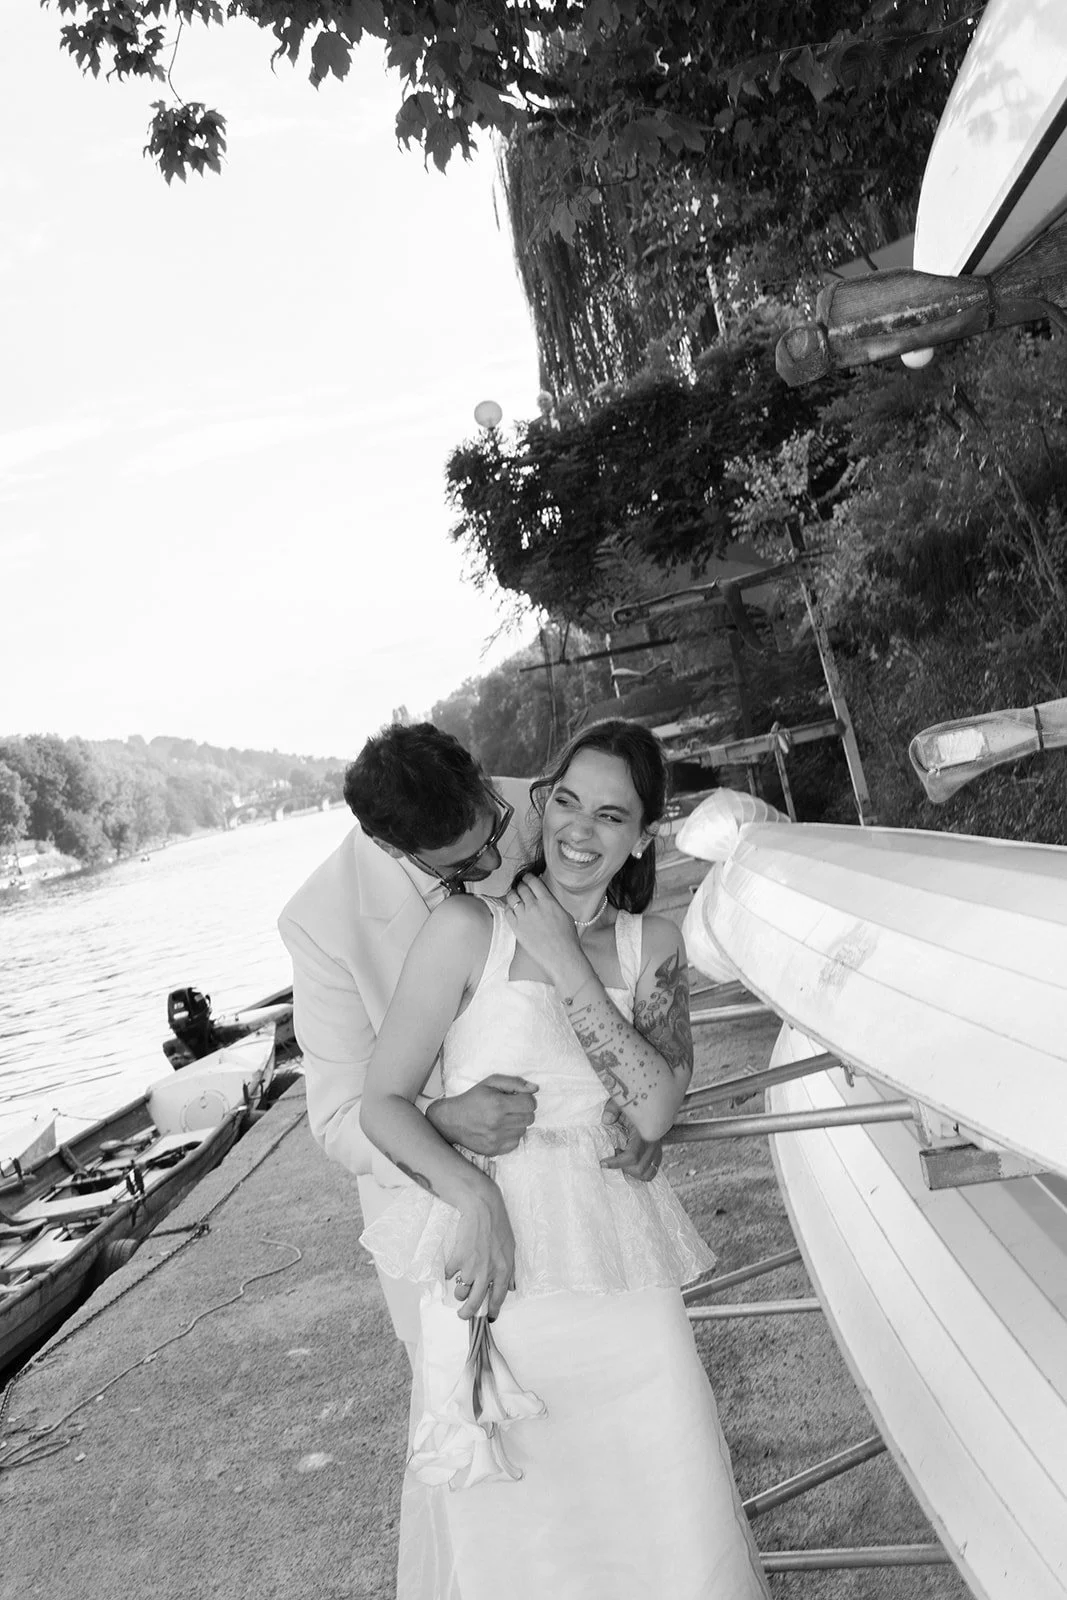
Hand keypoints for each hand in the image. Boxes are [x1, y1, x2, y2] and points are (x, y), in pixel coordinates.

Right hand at [426, 1074, 537, 1154]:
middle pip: (529, 1118)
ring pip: (523, 1130)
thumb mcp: (490, 1083)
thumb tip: (535, 1088)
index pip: (530, 1104)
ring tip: (503, 1118)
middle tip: (510, 1108)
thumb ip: (514, 1083)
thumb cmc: (472, 1099)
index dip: (526, 1099)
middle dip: (523, 1111)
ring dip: (517, 1123)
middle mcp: (498, 1123)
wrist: (451, 1121)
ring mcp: (496, 1139)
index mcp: (498, 1104)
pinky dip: (511, 1136)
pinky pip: (515, 1143)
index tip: (517, 1098)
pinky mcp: (494, 1150)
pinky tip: (499, 1129)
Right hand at [444, 1183, 514, 1320]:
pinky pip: (449, 1274)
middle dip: (467, 1313)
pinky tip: (451, 1268)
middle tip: (463, 1315)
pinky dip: (448, 1273)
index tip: (488, 1318)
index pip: (498, 1298)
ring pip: (461, 1291)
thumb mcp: (511, 1249)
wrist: (483, 1209)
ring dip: (458, 1292)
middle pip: (475, 1303)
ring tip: (459, 1286)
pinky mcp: (458, 1259)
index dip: (492, 1311)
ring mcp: (472, 1267)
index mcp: (503, 1271)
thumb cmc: (498, 1226)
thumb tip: (512, 1287)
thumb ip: (511, 1271)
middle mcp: (488, 1273)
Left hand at [503, 874, 586, 988]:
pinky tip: (512, 909)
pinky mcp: (516, 928)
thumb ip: (551, 903)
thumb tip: (544, 897)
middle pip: (521, 887)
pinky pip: (507, 911)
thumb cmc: (567, 938)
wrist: (561, 956)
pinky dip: (508, 907)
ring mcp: (523, 917)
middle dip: (521, 886)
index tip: (527, 878)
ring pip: (511, 897)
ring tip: (515, 897)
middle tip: (521, 888)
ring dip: (513, 894)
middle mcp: (534, 906)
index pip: (533, 881)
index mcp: (547, 901)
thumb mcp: (564, 913)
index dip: (528, 878)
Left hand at [599, 1098, 662, 1182]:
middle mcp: (653, 1144)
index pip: (632, 1156)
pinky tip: (630, 1161)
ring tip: (622, 1157)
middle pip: (639, 1169)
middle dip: (623, 1167)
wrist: (654, 1102)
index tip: (602, 1163)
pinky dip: (640, 1172)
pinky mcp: (658, 1153)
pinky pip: (652, 1171)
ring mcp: (657, 1150)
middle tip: (614, 1153)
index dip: (616, 1163)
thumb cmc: (634, 1103)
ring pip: (646, 1174)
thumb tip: (606, 1120)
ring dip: (631, 1171)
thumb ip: (613, 1108)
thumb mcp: (622, 1100)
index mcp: (644, 1133)